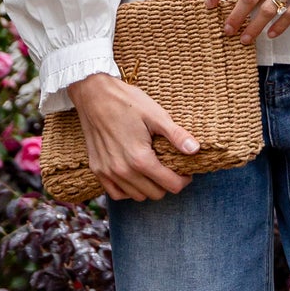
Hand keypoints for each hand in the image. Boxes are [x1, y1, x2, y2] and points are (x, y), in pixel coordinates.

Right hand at [67, 72, 199, 201]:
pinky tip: (135, 176)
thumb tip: (195, 150)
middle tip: (171, 169)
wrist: (93, 94)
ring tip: (153, 170)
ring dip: (149, 187)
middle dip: (168, 184)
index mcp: (140, 159)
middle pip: (156, 194)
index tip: (186, 171)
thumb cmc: (127, 102)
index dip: (184, 180)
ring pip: (137, 196)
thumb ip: (176, 135)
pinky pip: (116, 193)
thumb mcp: (156, 115)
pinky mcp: (97, 169)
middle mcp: (123, 171)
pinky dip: (128, 190)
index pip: (171, 185)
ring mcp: (108, 172)